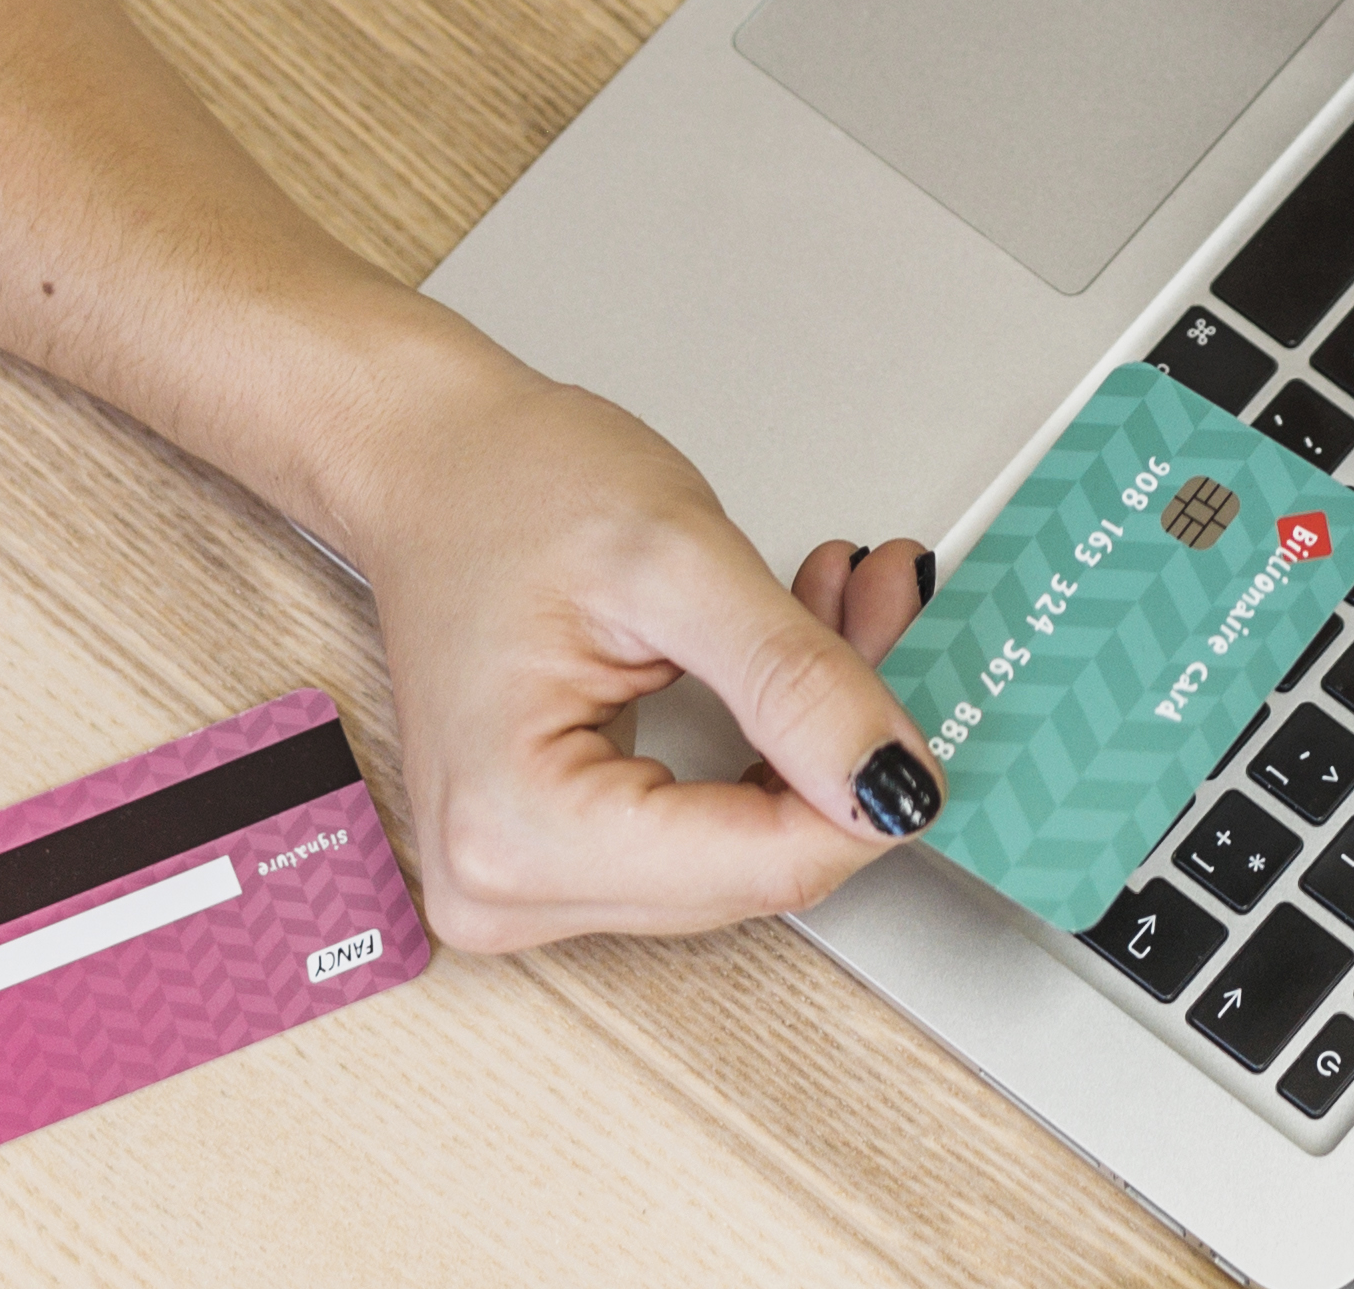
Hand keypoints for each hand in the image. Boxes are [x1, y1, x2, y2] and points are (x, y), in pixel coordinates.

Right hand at [317, 341, 953, 949]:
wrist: (430, 466)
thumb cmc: (507, 489)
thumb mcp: (678, 560)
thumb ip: (795, 682)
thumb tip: (898, 787)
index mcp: (518, 829)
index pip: (764, 866)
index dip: (869, 782)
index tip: (922, 680)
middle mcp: (503, 887)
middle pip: (756, 865)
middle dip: (840, 742)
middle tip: (879, 608)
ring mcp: (521, 884)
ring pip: (743, 852)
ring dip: (808, 739)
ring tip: (831, 610)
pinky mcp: (549, 862)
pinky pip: (704, 836)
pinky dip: (763, 752)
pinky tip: (786, 658)